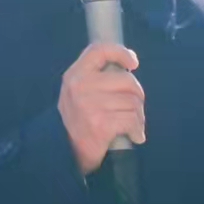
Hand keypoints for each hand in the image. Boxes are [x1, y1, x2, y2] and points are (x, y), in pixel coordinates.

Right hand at [59, 43, 145, 175]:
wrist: (64, 152)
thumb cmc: (78, 120)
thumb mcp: (77, 92)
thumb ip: (96, 76)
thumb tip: (129, 63)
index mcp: (74, 75)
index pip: (99, 50)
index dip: (120, 52)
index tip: (133, 63)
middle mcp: (80, 86)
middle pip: (127, 80)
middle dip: (137, 96)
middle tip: (134, 109)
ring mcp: (90, 105)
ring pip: (133, 102)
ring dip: (139, 116)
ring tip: (133, 125)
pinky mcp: (101, 124)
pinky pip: (132, 120)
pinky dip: (138, 130)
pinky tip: (135, 136)